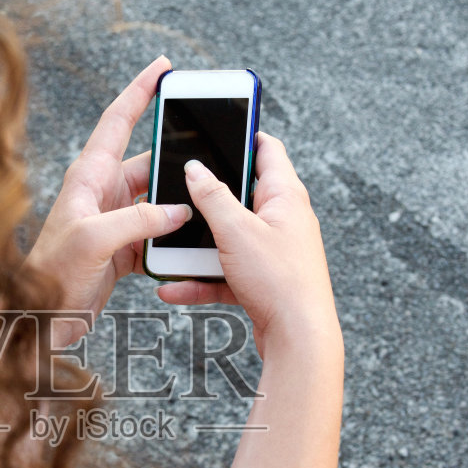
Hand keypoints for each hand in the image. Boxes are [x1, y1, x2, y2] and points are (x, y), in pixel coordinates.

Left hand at [25, 57, 190, 338]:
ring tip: (208, 195)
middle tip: (209, 139)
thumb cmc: (50, 278)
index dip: (140, 91)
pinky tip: (191, 237)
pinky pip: (157, 230)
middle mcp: (101, 193)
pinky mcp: (123, 247)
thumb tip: (177, 210)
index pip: (117, 121)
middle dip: (177, 152)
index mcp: (88, 177)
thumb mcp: (93, 241)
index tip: (163, 67)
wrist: (40, 320)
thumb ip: (137, 221)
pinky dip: (174, 234)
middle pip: (148, 160)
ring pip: (158, 197)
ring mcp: (114, 219)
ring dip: (180, 199)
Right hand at [158, 133, 340, 358]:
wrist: (299, 339)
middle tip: (178, 192)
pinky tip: (173, 288)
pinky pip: (227, 273)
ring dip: (198, 246)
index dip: (242, 135)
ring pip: (229, 239)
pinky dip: (202, 279)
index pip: (267, 149)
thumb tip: (195, 168)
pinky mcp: (265, 281)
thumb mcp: (236, 230)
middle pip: (241, 195)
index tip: (216, 129)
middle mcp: (284, 220)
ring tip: (168, 249)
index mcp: (285, 196)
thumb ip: (212, 196)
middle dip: (207, 199)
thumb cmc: (280, 281)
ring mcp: (275, 251)